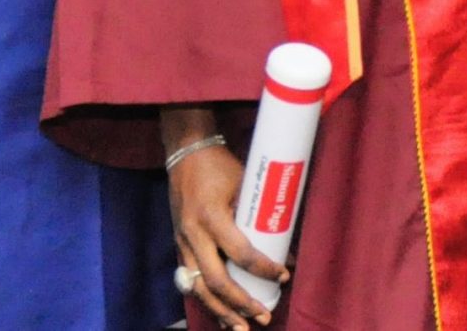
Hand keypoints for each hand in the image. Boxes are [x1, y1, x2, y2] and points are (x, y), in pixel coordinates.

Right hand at [167, 142, 284, 329]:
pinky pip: (191, 281)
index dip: (263, 267)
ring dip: (221, 311)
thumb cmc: (221, 167)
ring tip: (241, 328)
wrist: (185, 154)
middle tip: (263, 316)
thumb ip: (262, 215)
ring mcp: (182, 243)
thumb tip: (287, 248)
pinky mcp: (179, 248)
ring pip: (199, 289)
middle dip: (240, 303)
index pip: (239, 252)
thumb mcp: (246, 184)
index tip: (283, 275)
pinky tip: (223, 315)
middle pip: (215, 280)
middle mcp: (193, 234)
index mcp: (211, 216)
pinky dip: (208, 301)